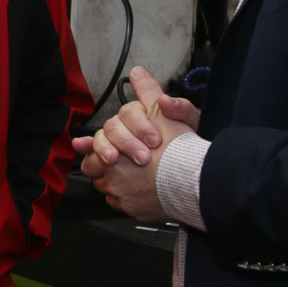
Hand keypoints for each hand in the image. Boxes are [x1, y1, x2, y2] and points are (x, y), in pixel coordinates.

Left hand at [73, 68, 199, 222]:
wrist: (197, 180)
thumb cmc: (180, 148)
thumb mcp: (164, 112)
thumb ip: (147, 92)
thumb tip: (137, 73)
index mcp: (113, 153)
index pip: (94, 148)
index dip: (96, 145)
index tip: (90, 146)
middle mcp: (114, 177)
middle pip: (96, 170)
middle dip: (103, 163)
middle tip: (114, 159)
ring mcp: (124, 197)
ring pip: (109, 188)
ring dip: (116, 180)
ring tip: (132, 173)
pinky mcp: (136, 213)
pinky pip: (123, 205)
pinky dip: (129, 198)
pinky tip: (142, 190)